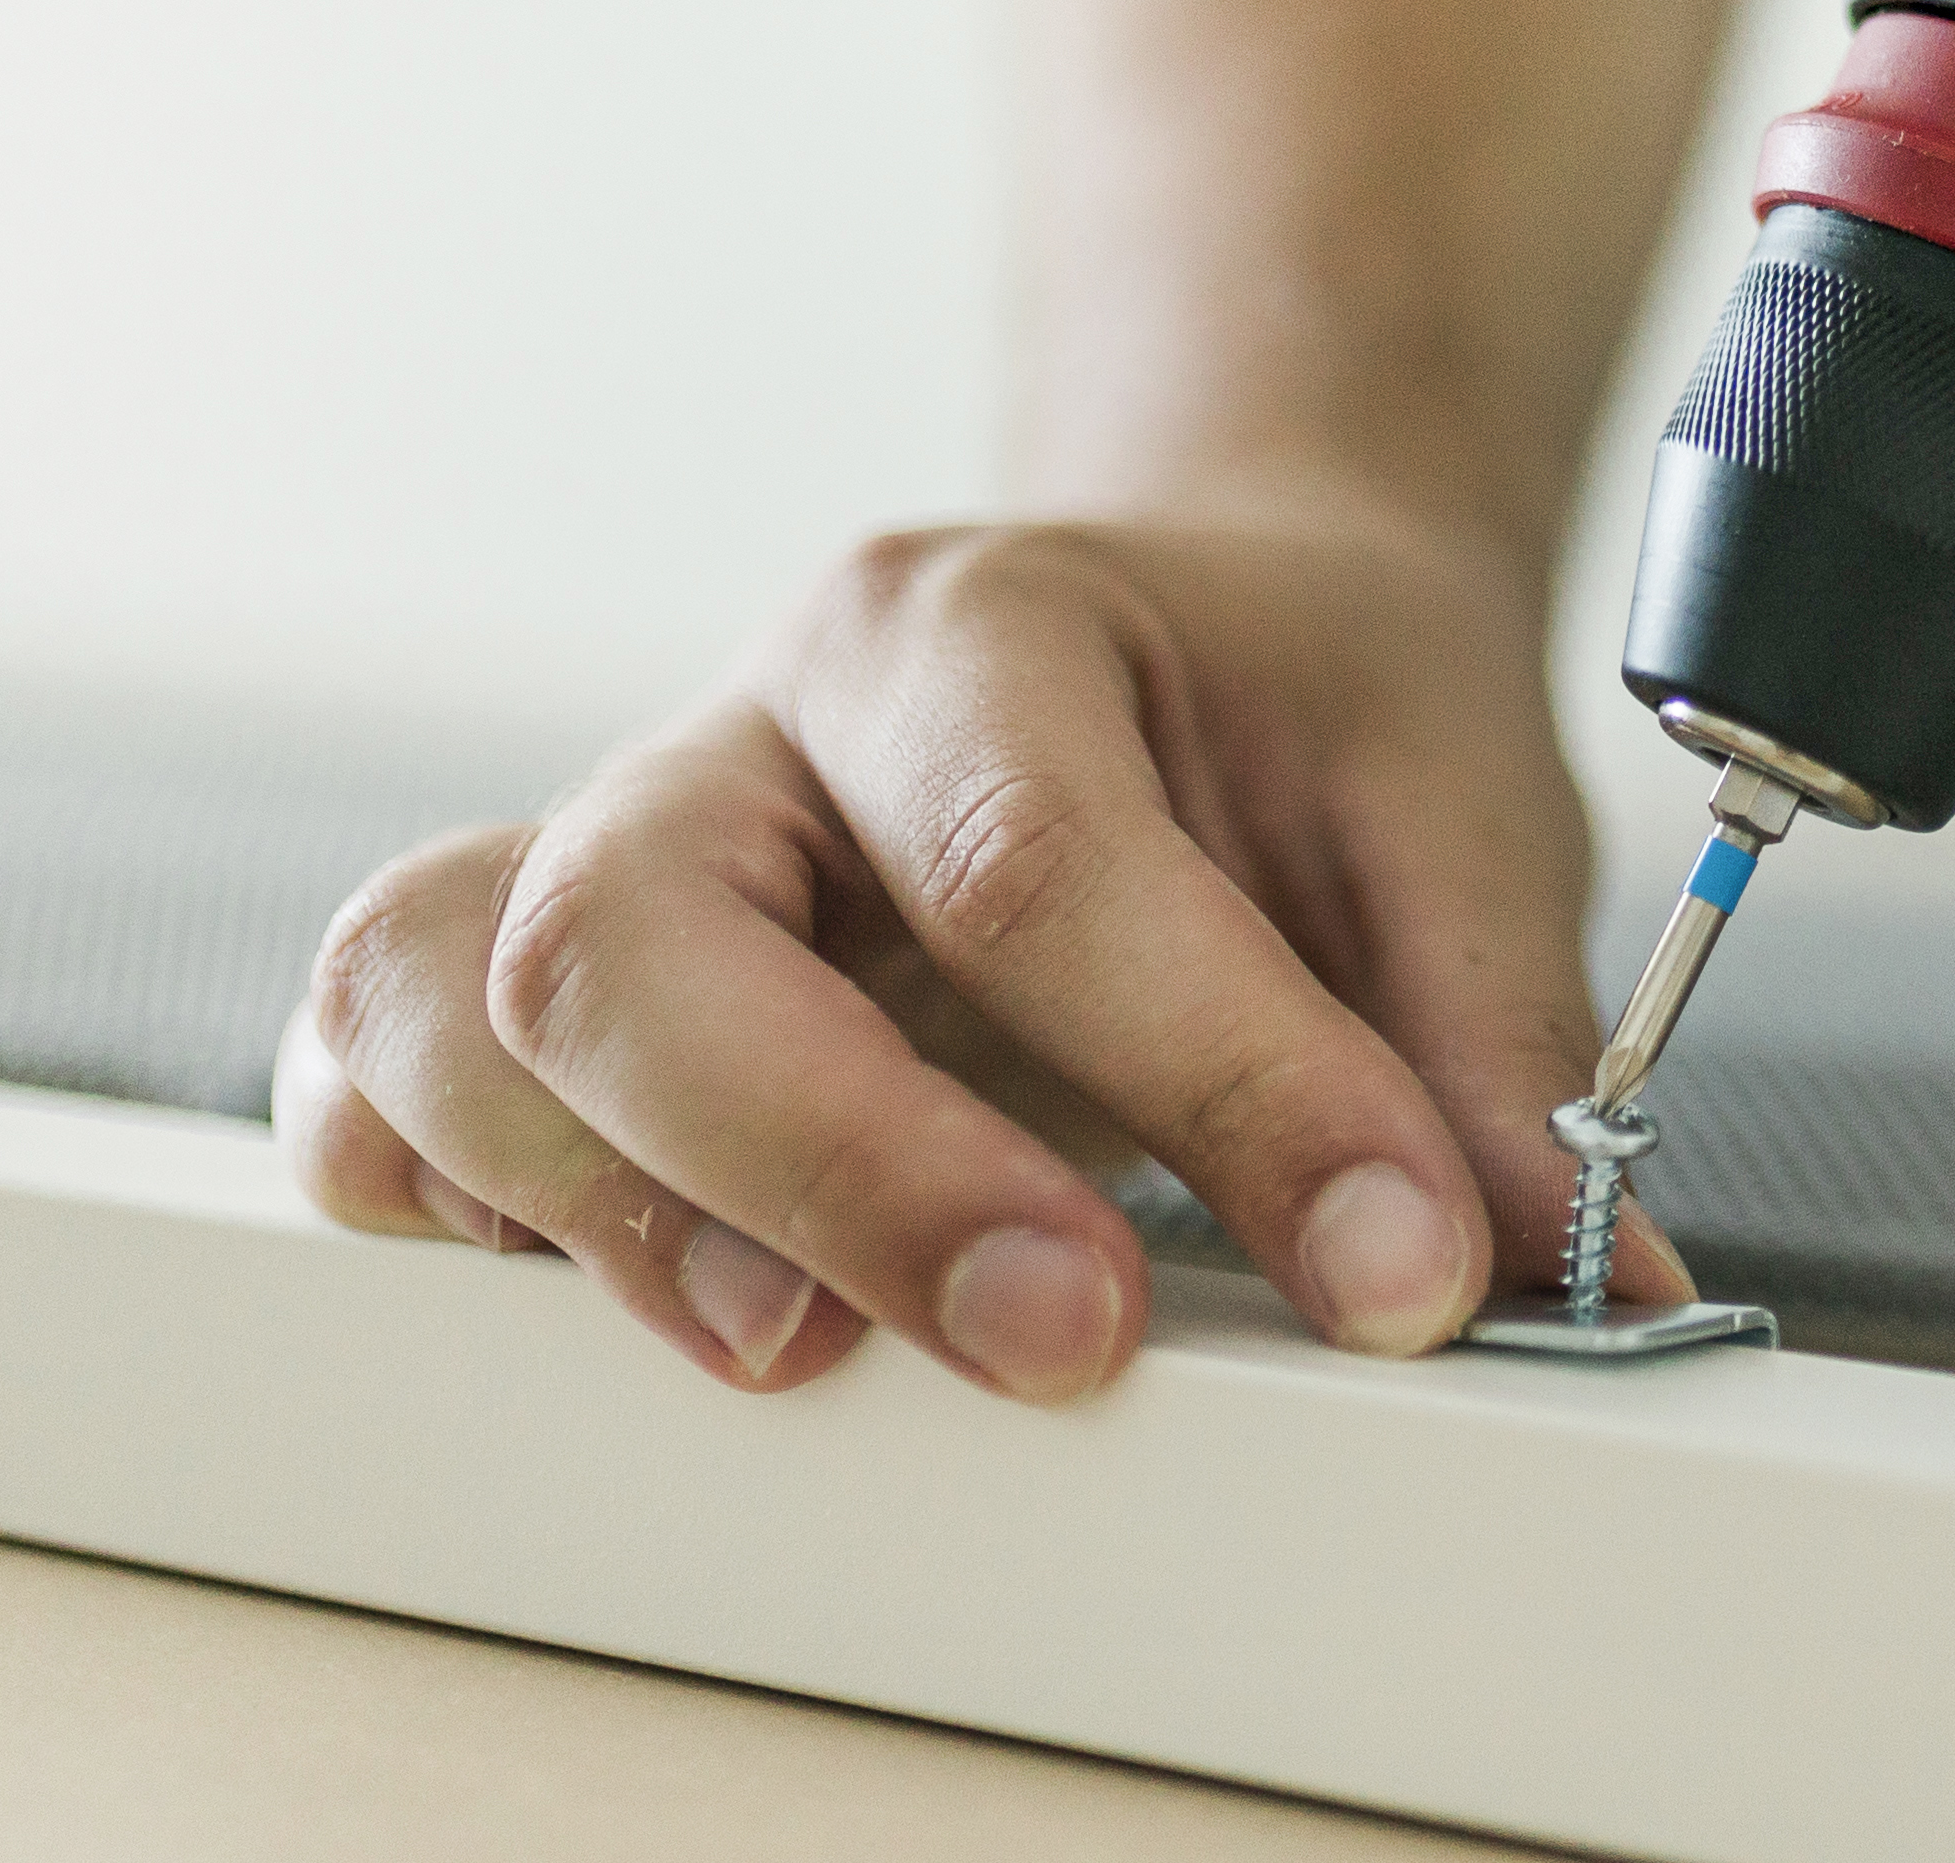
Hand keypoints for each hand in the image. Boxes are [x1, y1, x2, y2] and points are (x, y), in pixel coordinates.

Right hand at [274, 481, 1676, 1398]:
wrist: (1221, 598)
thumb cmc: (1302, 700)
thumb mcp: (1449, 814)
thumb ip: (1490, 1044)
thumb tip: (1580, 1279)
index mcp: (968, 624)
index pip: (1036, 866)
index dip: (1223, 1087)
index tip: (1396, 1264)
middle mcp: (747, 731)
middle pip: (642, 932)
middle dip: (841, 1167)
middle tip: (1068, 1334)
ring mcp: (616, 856)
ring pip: (445, 1001)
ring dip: (605, 1208)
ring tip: (804, 1355)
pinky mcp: (541, 993)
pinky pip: (374, 1086)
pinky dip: (446, 1205)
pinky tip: (622, 1301)